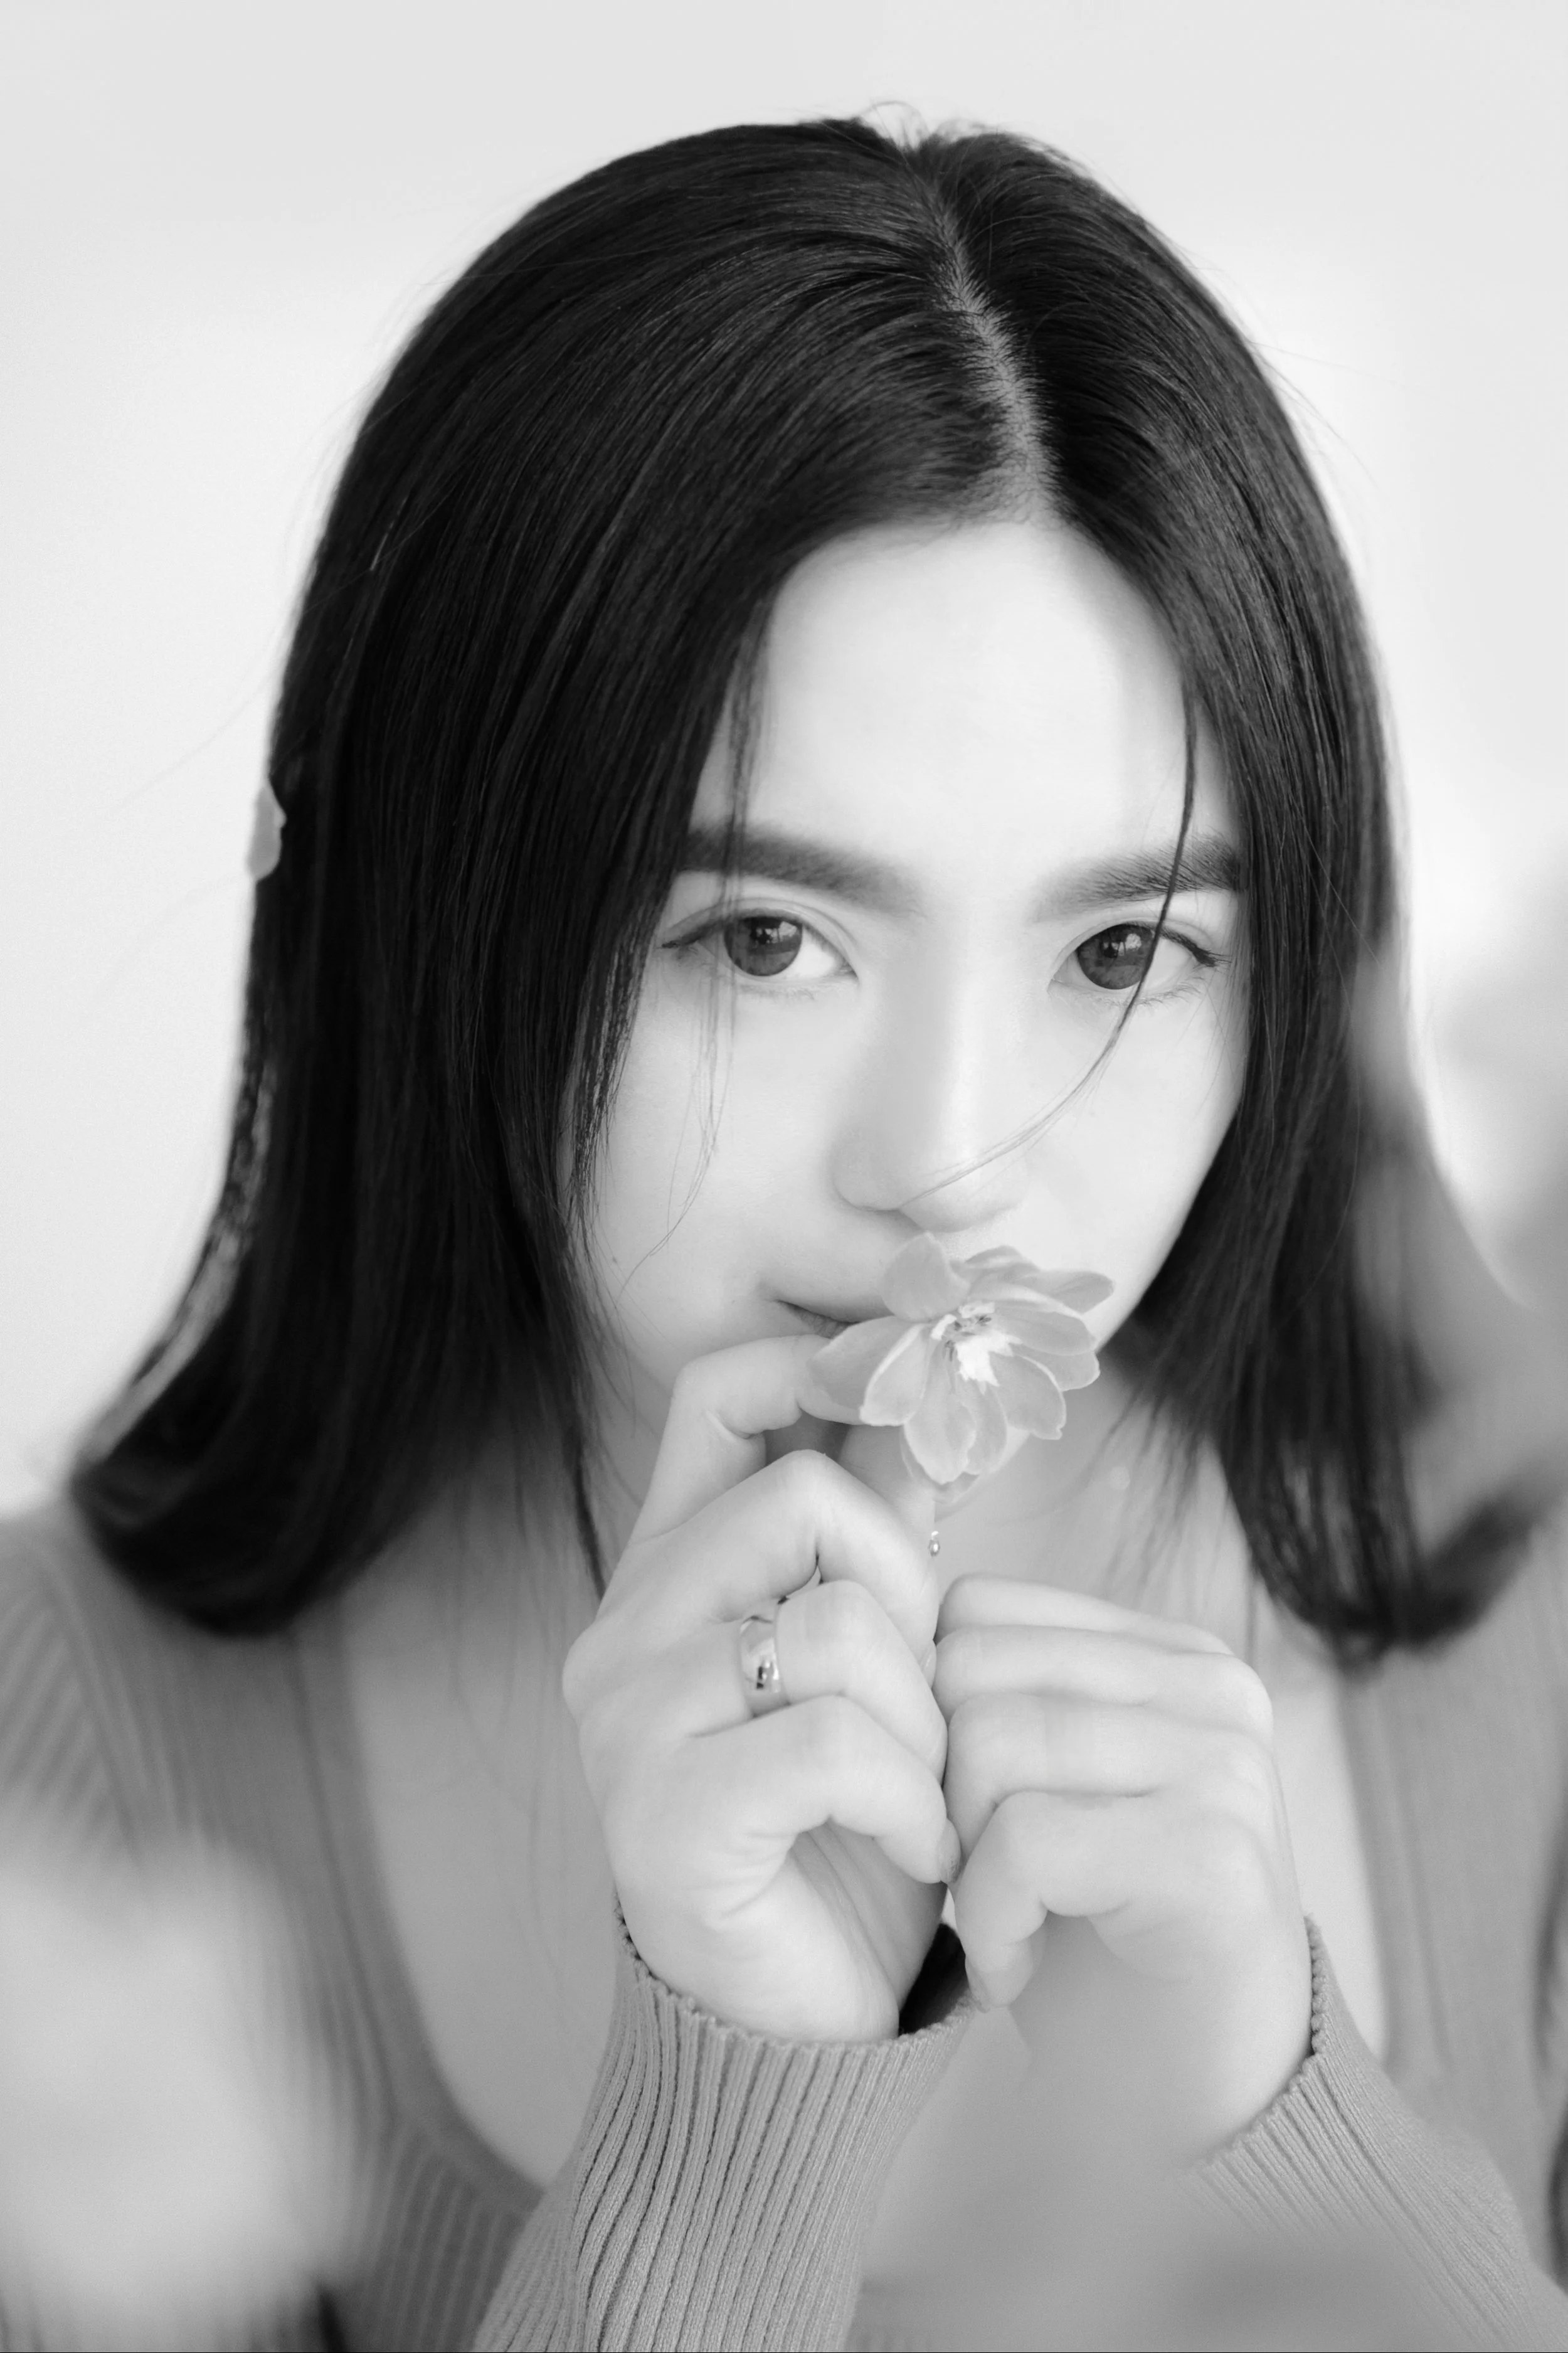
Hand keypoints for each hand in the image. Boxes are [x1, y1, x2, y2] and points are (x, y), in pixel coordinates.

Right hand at [563, 1337, 956, 2042]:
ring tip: (922, 1792)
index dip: (818, 1366)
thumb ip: (885, 1540)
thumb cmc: (847, 1830)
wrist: (804, 2025)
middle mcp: (621, 1628)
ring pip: (831, 1623)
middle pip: (798, 1495)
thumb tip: (938, 1405)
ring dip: (921, 1718)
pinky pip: (831, 1740)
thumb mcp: (881, 1661)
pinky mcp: (662, 1815)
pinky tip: (915, 1849)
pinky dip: (908, 1799)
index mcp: (668, 1571)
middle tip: (930, 1696)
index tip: (911, 1411)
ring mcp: (627, 1720)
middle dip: (906, 1586)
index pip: (714, 1389)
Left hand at [936, 1577, 1311, 2151]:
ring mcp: (1225, 1766)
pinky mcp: (1212, 1854)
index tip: (960, 1820)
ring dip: (963, 1864)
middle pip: (970, 1671)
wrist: (1196, 2117)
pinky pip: (1025, 1841)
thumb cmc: (1098, 1955)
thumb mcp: (1040, 1796)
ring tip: (1005, 1929)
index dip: (927, 1717)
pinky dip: (991, 1921)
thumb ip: (991, 1702)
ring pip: (988, 1747)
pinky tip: (1018, 1971)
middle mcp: (1213, 1688)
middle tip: (978, 1885)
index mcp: (1171, 1656)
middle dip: (938, 1789)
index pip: (976, 1610)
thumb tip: (871, 1624)